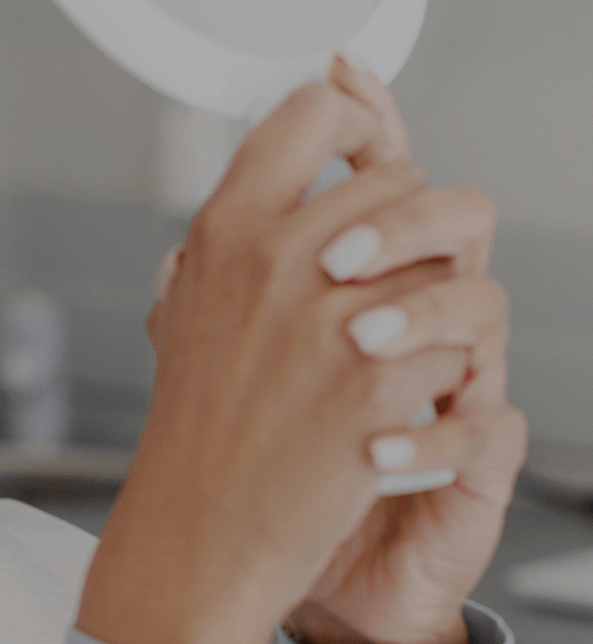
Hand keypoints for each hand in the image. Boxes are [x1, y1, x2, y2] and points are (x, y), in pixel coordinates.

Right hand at [78, 58, 515, 643]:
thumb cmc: (195, 428)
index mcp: (225, 230)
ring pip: (445, 261)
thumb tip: (267, 173)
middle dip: (407, 232)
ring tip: (393, 347)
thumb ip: (227, 238)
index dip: (351, 119)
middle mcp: (275, 260)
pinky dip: (440, 377)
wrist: (201, 530)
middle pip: (400, 182)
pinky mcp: (376, 384)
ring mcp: (328, 320)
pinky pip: (457, 343)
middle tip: (381, 281)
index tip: (361, 140)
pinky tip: (396, 403)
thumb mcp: (187, 308)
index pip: (312, 113)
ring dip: (434, 305)